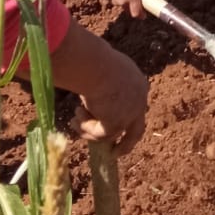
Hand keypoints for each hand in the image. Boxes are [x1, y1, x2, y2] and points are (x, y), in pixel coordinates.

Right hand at [48, 25, 147, 155]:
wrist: (95, 66)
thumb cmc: (95, 62)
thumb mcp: (102, 72)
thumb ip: (102, 87)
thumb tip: (90, 96)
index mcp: (138, 84)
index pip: (135, 105)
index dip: (123, 116)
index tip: (109, 122)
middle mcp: (140, 100)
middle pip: (136, 129)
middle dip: (125, 143)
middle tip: (114, 153)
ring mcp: (131, 114)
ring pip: (111, 133)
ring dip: (90, 129)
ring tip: (74, 119)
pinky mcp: (117, 124)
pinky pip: (100, 134)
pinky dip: (86, 128)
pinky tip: (76, 118)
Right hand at [98, 0, 144, 17]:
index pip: (137, 13)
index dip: (141, 15)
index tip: (144, 15)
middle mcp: (124, 2)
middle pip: (130, 10)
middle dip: (133, 6)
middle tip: (135, 0)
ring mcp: (116, 1)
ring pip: (123, 5)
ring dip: (125, 1)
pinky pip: (116, 1)